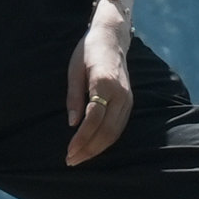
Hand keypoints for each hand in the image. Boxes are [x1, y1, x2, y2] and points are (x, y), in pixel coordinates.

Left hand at [66, 0, 134, 164]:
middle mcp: (120, 93)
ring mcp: (127, 98)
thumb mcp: (74, 71)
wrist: (112, 38)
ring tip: (81, 158)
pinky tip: (94, 147)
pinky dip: (107, 140)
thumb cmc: (88, 52)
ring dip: (98, 148)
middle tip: (72, 160)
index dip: (81, 138)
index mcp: (104, 83)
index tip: (69, 150)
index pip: (94, 118)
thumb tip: (72, 125)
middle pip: (107, 130)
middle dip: (89, 149)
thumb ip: (73, 97)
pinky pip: (120, 126)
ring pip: (115, 132)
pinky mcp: (129, 102)